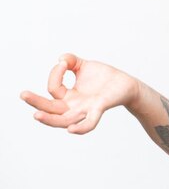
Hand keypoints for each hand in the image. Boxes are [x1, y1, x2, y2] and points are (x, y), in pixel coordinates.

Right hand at [21, 54, 137, 133]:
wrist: (125, 83)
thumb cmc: (104, 77)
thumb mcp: (84, 65)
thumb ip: (71, 60)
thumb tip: (60, 59)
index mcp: (68, 97)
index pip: (53, 89)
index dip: (55, 74)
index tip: (63, 62)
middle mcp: (74, 106)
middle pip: (51, 109)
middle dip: (36, 103)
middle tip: (23, 94)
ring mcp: (86, 110)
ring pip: (64, 120)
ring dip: (50, 120)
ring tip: (37, 115)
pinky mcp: (99, 109)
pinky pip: (89, 123)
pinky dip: (81, 127)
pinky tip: (71, 129)